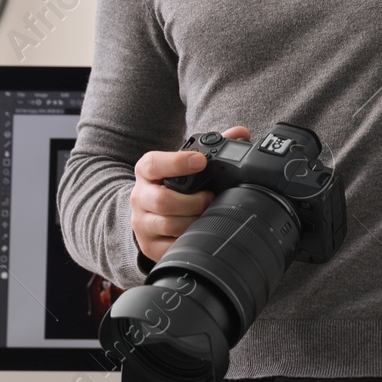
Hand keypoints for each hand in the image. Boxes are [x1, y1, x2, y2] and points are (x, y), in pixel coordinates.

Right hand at [130, 126, 249, 260]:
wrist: (147, 210)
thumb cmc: (172, 183)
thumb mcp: (183, 163)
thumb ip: (212, 145)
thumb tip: (241, 133)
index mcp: (146, 171)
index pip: (155, 164)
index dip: (177, 162)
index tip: (201, 161)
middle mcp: (140, 196)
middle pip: (163, 201)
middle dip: (194, 201)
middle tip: (211, 197)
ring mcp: (142, 223)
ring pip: (168, 225)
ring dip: (195, 221)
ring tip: (209, 214)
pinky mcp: (149, 245)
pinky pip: (170, 247)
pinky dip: (189, 240)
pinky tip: (200, 232)